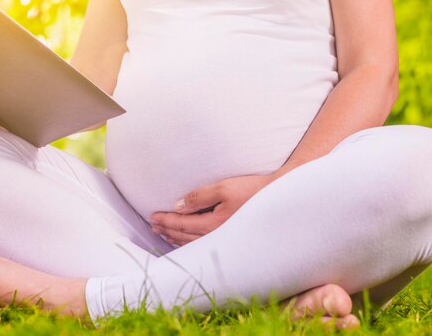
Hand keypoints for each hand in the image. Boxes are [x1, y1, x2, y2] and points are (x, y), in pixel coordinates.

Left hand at [150, 171, 286, 246]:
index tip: (153, 217)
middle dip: (167, 230)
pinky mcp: (230, 238)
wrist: (278, 197)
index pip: (181, 223)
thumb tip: (178, 206)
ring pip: (193, 242)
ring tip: (163, 233)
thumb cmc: (251, 190)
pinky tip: (185, 240)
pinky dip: (189, 242)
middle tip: (153, 225)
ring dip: (176, 237)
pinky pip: (203, 244)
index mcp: (213, 223)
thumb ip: (199, 197)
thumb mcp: (223, 187)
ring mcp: (223, 239)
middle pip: (184, 235)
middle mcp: (216, 235)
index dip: (166, 220)